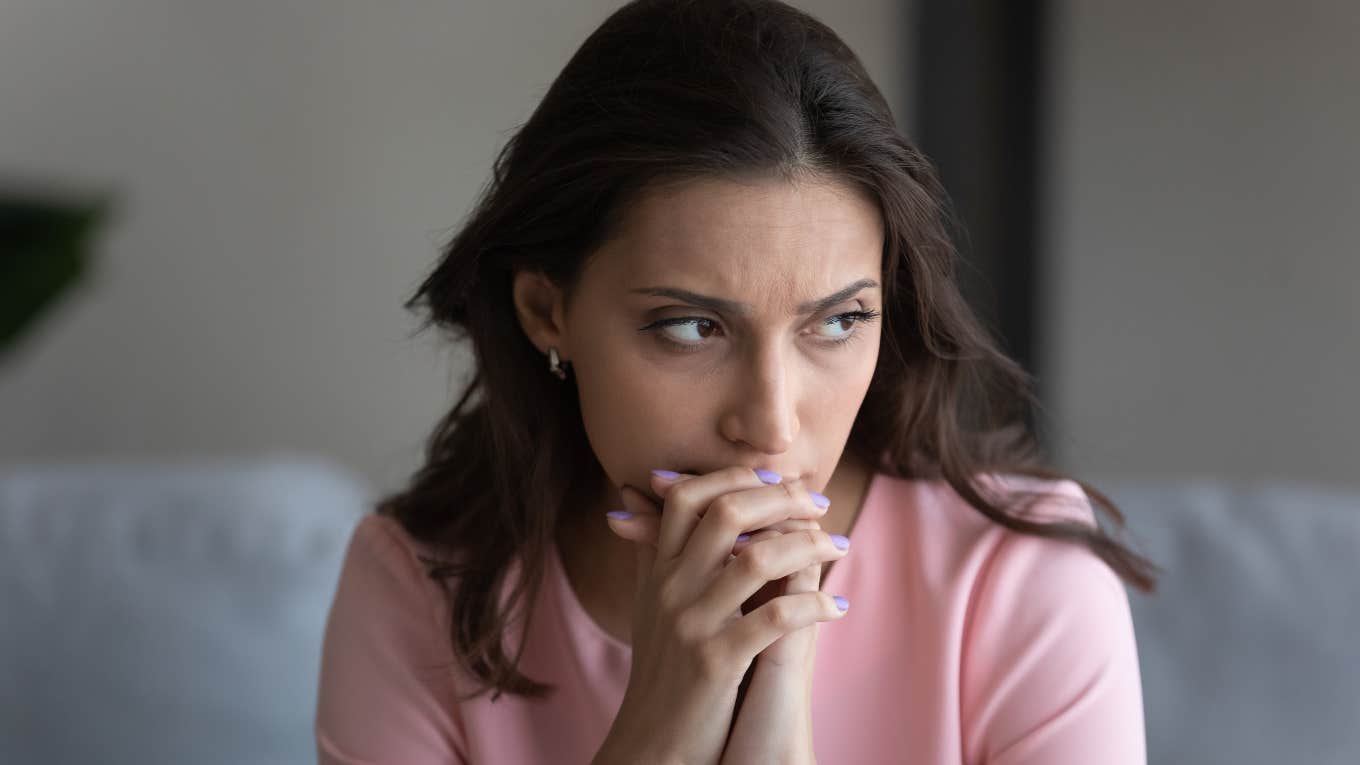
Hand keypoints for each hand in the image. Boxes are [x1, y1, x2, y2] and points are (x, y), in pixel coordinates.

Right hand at [604, 469, 846, 764]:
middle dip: (782, 500)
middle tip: (819, 504)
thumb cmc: (662, 671)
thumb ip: (650, 549)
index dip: (735, 477)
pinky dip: (814, 604)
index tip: (778, 482)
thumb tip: (634, 495)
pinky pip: (775, 617)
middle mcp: (670, 589)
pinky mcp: (716, 662)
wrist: (653, 743)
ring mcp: (692, 624)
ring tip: (838, 547)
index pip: (687, 496)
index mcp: (658, 570)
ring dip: (809, 546)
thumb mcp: (649, 603)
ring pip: (757, 559)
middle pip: (726, 513)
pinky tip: (837, 605)